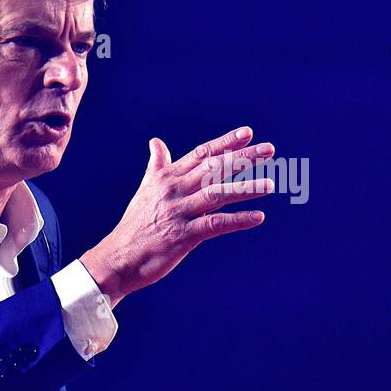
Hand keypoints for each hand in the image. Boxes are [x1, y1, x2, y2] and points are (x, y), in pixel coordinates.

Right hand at [79, 127, 275, 306]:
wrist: (119, 257)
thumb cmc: (136, 224)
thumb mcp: (146, 189)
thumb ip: (157, 165)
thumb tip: (155, 141)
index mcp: (168, 177)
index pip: (202, 154)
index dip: (225, 143)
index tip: (248, 132)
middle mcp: (174, 190)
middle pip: (214, 169)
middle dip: (242, 158)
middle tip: (269, 149)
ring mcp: (179, 212)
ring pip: (217, 194)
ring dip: (246, 189)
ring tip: (271, 184)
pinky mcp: (182, 235)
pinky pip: (215, 224)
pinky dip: (237, 220)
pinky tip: (258, 217)